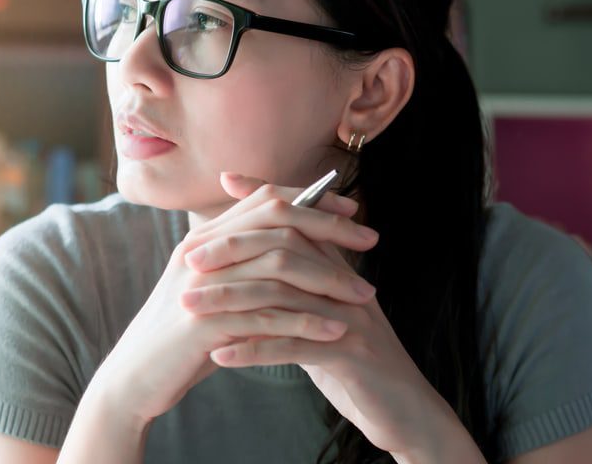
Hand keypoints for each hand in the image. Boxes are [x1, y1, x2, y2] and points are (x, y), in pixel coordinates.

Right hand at [88, 173, 380, 426]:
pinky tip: (337, 331)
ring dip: (328, 278)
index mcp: (207, 237)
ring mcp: (201, 286)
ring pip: (277, 267)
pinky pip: (266, 317)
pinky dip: (306, 322)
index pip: (266, 199)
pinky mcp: (203, 326)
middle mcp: (202, 252)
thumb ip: (245, 260)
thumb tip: (291, 239)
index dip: (313, 199)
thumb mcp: (216, 288)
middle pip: (277, 221)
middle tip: (371, 241)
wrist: (135, 377)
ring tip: (365, 296)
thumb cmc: (185, 333)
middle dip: (330, 229)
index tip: (352, 210)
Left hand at [184, 173, 461, 456]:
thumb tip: (254, 265)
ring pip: (284, 297)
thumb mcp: (323, 318)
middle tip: (188, 259)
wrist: (403, 409)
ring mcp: (352, 317)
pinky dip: (254, 349)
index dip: (265, 198)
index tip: (223, 183)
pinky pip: (295, 346)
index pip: (301, 221)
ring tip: (189, 307)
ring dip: (230, 301)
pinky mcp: (353, 355)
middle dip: (233, 250)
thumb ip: (295, 291)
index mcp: (340, 271)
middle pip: (286, 251)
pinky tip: (220, 355)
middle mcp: (347, 285)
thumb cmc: (354, 363)